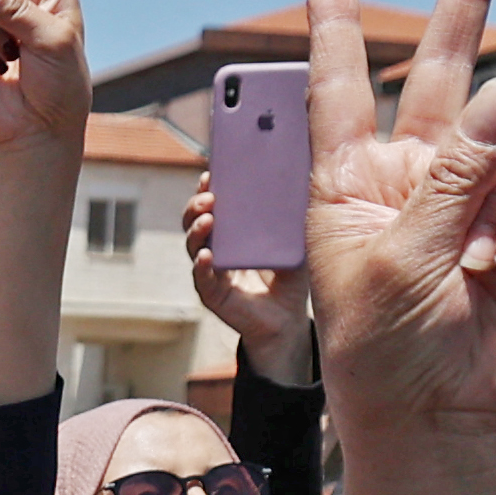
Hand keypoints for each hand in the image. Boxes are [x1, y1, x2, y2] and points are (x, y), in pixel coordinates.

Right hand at [185, 177, 313, 384]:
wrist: (288, 320)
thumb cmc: (289, 279)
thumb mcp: (293, 244)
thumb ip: (291, 221)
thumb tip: (302, 184)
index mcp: (231, 234)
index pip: (212, 207)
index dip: (206, 190)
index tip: (210, 173)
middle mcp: (216, 250)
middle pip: (194, 222)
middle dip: (196, 206)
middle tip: (208, 196)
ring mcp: (211, 272)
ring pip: (193, 246)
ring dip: (197, 231)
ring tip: (208, 220)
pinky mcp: (213, 295)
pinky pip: (202, 278)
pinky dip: (201, 266)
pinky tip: (206, 256)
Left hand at [302, 0, 495, 437]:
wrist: (440, 417)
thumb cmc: (388, 349)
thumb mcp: (399, 259)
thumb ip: (452, 176)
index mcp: (351, 181)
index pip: (338, 90)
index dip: (334, 29)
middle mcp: (411, 177)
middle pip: (442, 73)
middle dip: (466, 2)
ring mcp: (469, 198)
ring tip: (479, 252)